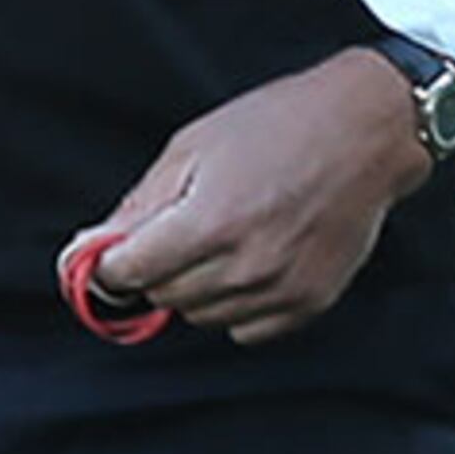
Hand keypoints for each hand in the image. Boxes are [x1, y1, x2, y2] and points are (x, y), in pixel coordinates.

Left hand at [70, 53, 429, 346]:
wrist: (366, 130)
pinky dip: (237, 303)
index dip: (111, 261)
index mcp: (210, 221)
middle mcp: (245, 265)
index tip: (114, 252)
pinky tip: (254, 259)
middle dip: (159, 265)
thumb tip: (88, 249)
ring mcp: (280, 289)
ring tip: (227, 235)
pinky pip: (244, 329)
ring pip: (200, 316)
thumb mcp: (195, 145)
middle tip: (185, 225)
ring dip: (198, 285)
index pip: (129, 273)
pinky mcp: (308, 303)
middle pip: (163, 296)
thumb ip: (141, 205)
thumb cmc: (280, 124)